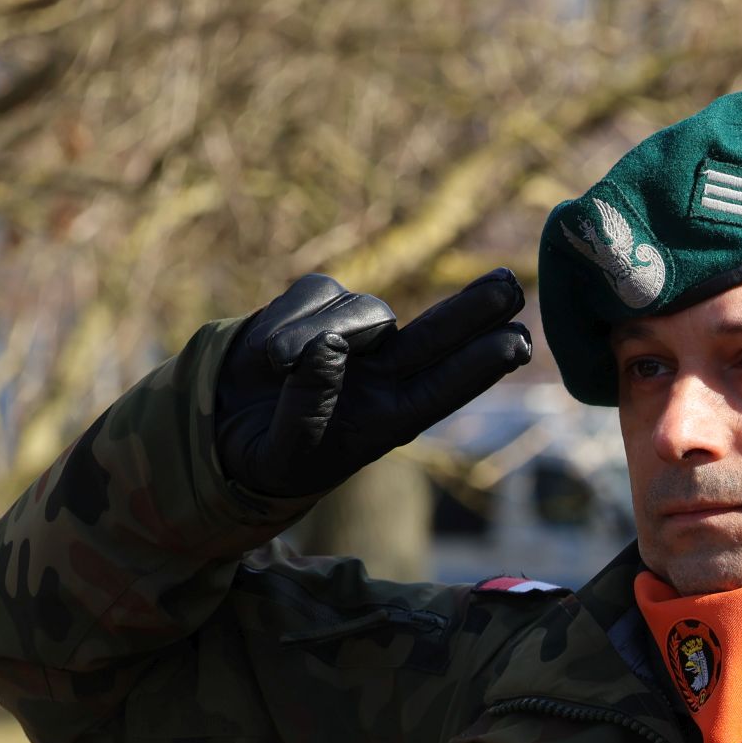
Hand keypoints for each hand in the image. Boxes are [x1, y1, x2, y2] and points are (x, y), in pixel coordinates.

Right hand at [215, 270, 531, 497]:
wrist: (223, 426)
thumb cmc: (272, 453)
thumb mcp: (288, 448)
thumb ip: (307, 403)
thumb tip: (329, 345)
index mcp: (392, 417)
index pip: (447, 385)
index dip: (482, 364)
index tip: (518, 344)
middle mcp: (386, 373)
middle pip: (440, 334)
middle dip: (475, 309)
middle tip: (512, 290)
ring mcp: (356, 334)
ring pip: (363, 310)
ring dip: (320, 330)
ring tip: (278, 365)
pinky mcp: (320, 304)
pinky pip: (318, 292)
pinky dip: (290, 316)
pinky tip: (270, 350)